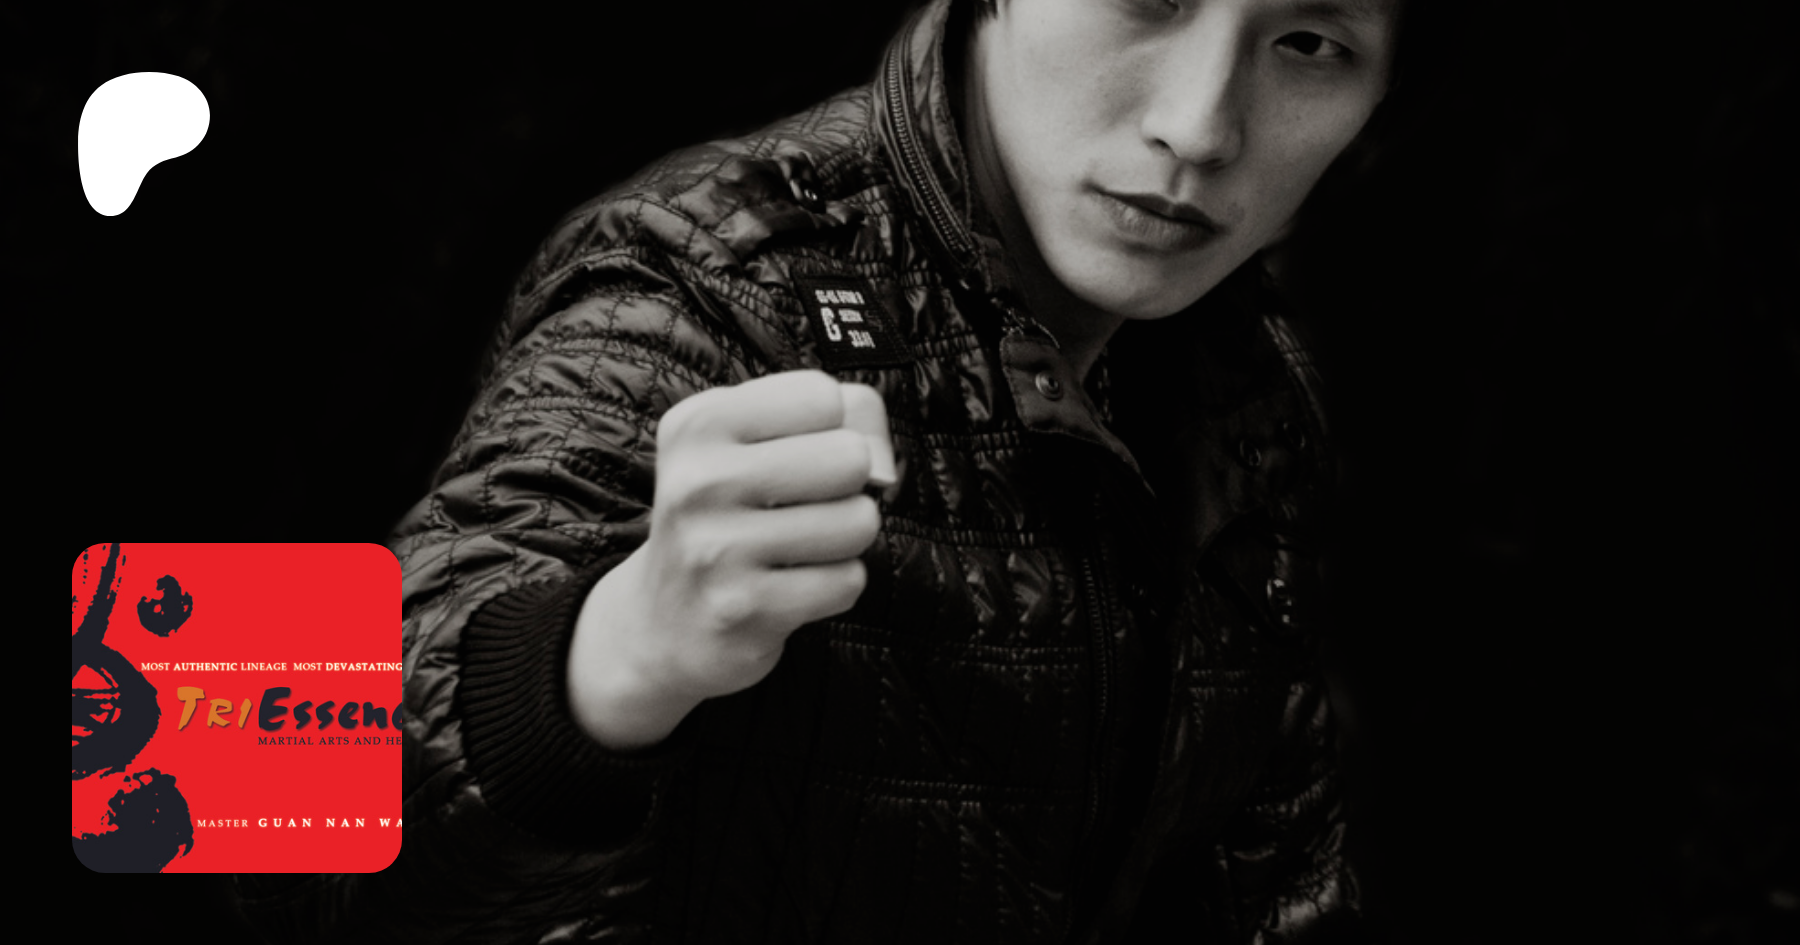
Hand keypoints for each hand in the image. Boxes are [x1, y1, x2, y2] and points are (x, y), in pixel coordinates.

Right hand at [568, 370, 893, 749]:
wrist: (664, 619)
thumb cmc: (725, 517)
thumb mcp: (739, 446)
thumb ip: (812, 417)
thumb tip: (873, 434)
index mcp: (698, 425)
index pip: (823, 397)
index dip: (830, 429)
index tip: (797, 456)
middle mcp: (699, 482)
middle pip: (850, 457)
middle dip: (849, 486)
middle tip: (807, 507)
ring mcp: (717, 550)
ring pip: (858, 522)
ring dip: (846, 539)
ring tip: (801, 547)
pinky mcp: (744, 608)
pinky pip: (847, 580)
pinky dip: (835, 585)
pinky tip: (793, 585)